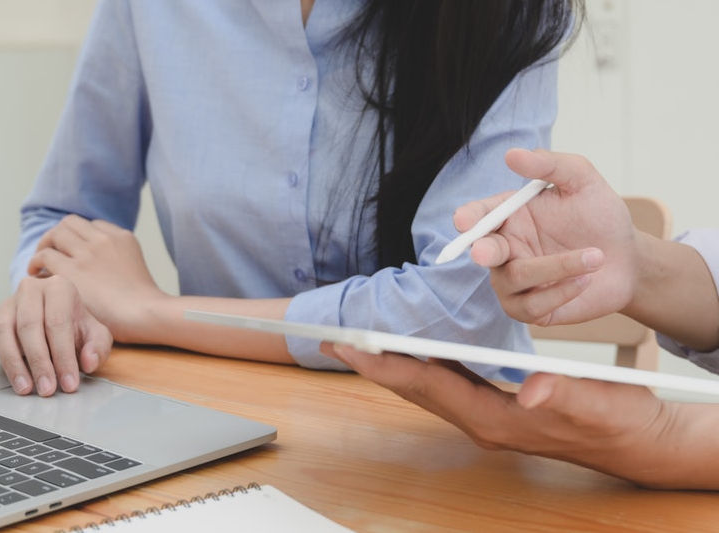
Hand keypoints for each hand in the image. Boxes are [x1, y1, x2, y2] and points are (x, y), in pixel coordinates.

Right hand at [0, 276, 112, 395]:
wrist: (58, 316)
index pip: (58, 322)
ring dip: (13, 364)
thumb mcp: (96, 333)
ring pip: (3, 332)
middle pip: (29, 326)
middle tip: (48, 389)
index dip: (64, 355)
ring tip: (26, 388)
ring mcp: (5, 306)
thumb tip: (88, 361)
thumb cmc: (76, 326)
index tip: (69, 383)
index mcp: (59, 287)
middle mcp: (30, 290)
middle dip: (40, 362)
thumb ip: (98, 346)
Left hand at [28, 215, 167, 342]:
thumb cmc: (144, 305)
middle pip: (70, 223)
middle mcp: (104, 240)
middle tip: (49, 252)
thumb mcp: (135, 271)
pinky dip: (37, 263)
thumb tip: (96, 272)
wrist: (147, 314)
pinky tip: (36, 275)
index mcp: (123, 238)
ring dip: (44, 246)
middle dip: (56, 236)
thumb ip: (117, 262)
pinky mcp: (73, 271)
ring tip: (39, 264)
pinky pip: (45, 256)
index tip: (72, 252)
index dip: (79, 238)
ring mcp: (88, 253)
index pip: (93, 225)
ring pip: (55, 234)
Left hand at [326, 345, 692, 488]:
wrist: (636, 442)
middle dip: (373, 363)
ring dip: (390, 363)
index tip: (350, 346)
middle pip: (415, 387)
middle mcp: (481, 420)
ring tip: (359, 342)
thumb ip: (563, 397)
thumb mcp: (597, 405)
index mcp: (496, 419)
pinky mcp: (493, 406)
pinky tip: (411, 349)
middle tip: (334, 339)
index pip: (429, 385)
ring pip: (425, 386)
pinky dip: (419, 365)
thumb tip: (533, 391)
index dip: (386, 364)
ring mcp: (485, 415)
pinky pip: (444, 383)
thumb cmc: (618, 422)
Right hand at [454, 149, 638, 324]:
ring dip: (555, 268)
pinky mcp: (531, 309)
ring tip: (595, 257)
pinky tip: (585, 280)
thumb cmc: (600, 218)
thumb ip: (550, 165)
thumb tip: (512, 155)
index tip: (464, 221)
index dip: (467, 219)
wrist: (628, 259)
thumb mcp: (582, 181)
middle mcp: (505, 250)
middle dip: (482, 251)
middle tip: (486, 253)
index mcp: (508, 217)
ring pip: (514, 279)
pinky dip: (560, 292)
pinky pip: (532, 307)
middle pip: (482, 252)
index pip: (477, 217)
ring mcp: (514, 282)